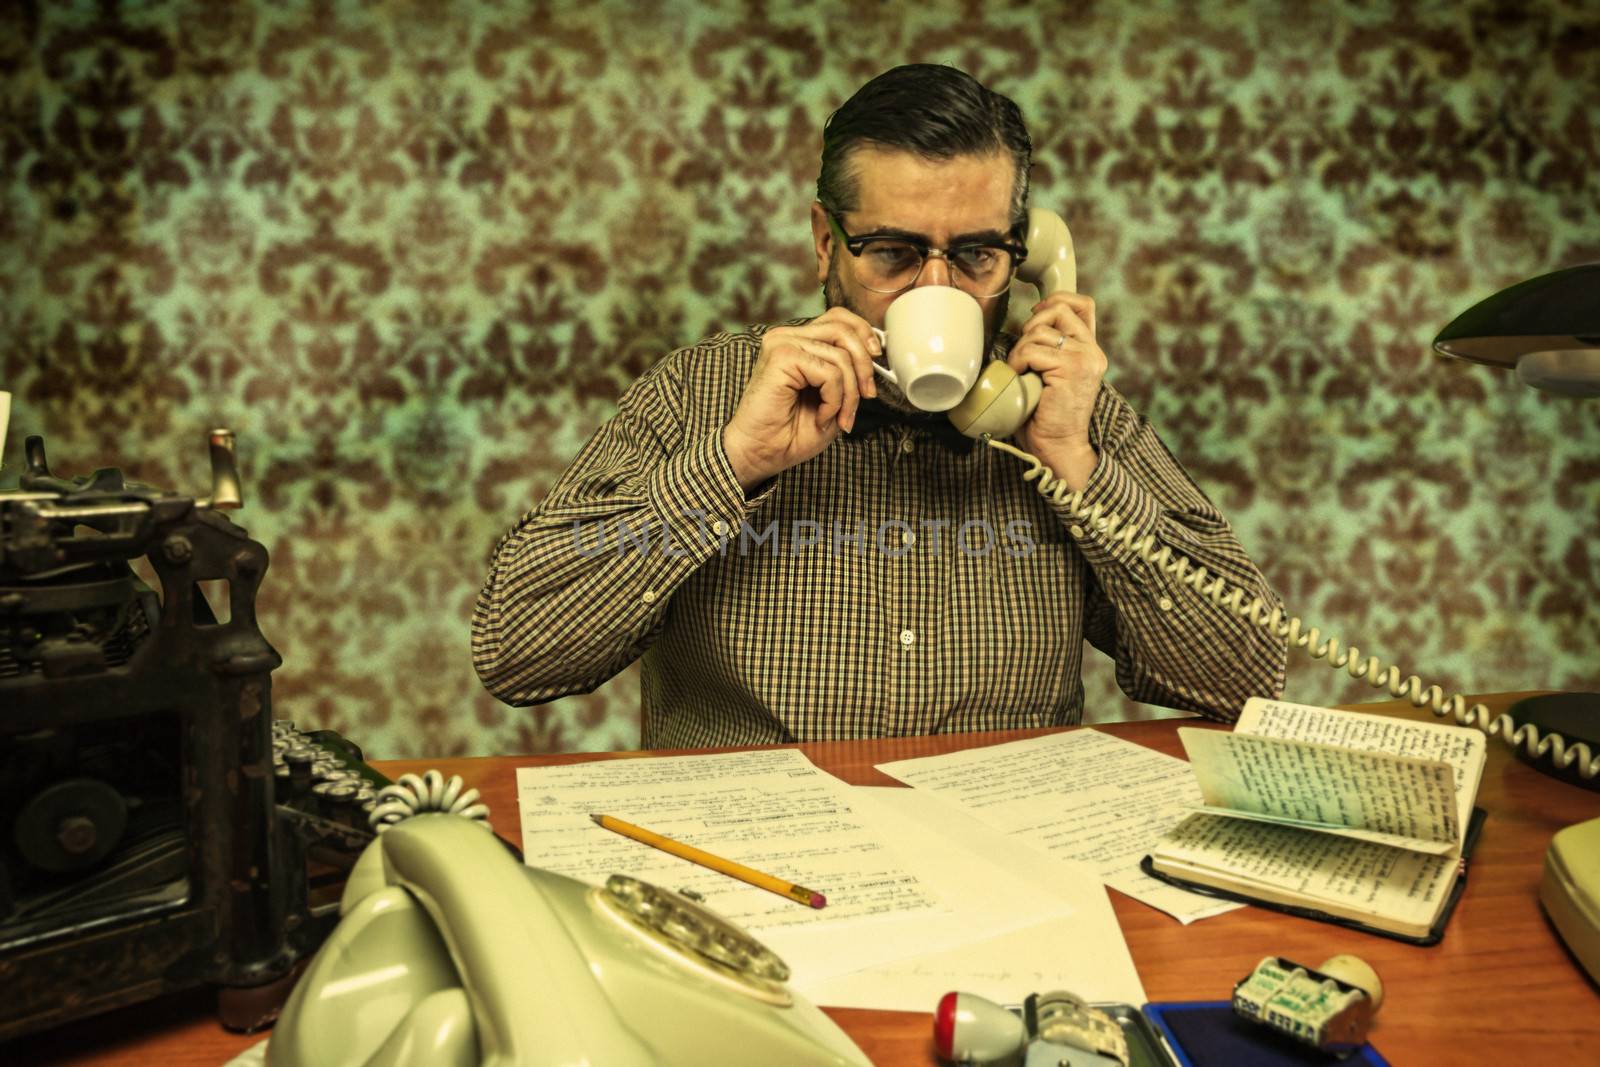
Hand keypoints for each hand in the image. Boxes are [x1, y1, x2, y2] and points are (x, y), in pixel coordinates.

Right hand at [723, 307, 879, 491]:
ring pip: (841, 355)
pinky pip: (829, 372)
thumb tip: (874, 353)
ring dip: (849, 393)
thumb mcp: (832, 396)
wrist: (760, 454)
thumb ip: (847, 371)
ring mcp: (782, 344)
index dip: (864, 334)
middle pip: (844, 329)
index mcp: (798, 341)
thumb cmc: (791, 432)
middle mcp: (788, 337)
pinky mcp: (781, 357)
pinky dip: (834, 400)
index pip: (839, 318)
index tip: (877, 360)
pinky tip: (821, 416)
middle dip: (864, 367)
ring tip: (838, 416)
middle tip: (866, 396)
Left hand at [1008, 292, 1105, 488]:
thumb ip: (1050, 351)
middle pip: (1060, 308)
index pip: (1082, 305)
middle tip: (1023, 349)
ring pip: (1041, 330)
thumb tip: (1023, 327)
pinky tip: (1018, 378)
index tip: (1034, 317)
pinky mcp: (1071, 368)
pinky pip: (1032, 350)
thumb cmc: (1047, 416)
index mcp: (1090, 351)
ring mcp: (1084, 358)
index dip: (1056, 301)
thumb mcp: (1051, 375)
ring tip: (1019, 371)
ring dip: (1020, 349)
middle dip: (1032, 323)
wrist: (1059, 448)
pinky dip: (1018, 361)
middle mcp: (1092, 351)